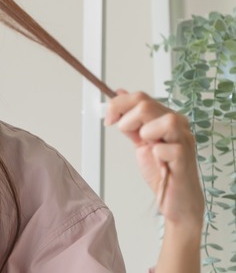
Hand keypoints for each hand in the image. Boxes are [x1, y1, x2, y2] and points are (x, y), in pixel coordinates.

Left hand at [105, 90, 203, 226]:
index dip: (119, 104)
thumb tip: (119, 93)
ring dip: (145, 132)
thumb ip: (131, 119)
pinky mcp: (184, 159)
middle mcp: (178, 126)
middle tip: (123, 132)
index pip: (141, 97)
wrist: (176, 200)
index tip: (108, 119)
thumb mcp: (140, 141)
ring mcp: (183, 141)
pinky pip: (166, 148)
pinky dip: (156, 153)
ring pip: (166, 120)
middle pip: (147, 104)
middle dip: (126, 118)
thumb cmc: (161, 171)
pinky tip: (158, 161)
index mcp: (166, 118)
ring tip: (147, 145)